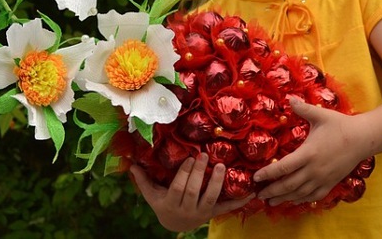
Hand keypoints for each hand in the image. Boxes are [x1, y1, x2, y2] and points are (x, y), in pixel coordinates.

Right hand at [130, 153, 255, 231]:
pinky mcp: (212, 214)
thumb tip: (130, 163)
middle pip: (193, 191)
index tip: (189, 158)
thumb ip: (142, 180)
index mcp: (170, 204)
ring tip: (221, 166)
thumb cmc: (163, 204)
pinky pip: (226, 208)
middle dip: (198, 173)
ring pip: (210, 198)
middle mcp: (186, 210)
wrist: (175, 225)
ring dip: (217, 183)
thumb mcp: (152, 195)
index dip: (184, 174)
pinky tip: (251, 193)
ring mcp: (201, 213)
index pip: (177, 188)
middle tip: (204, 155)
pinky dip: (239, 202)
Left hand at [253, 98, 370, 205]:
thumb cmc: (340, 125)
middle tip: (258, 195)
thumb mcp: (321, 115)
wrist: (363, 139)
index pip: (283, 167)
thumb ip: (303, 108)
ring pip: (300, 193)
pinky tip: (293, 201)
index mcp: (308, 153)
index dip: (268, 173)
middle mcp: (314, 169)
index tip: (256, 177)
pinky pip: (314, 195)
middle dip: (272, 190)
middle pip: (289, 184)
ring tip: (271, 202)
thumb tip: (289, 98)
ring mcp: (323, 178)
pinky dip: (301, 199)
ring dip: (284, 198)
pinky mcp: (331, 183)